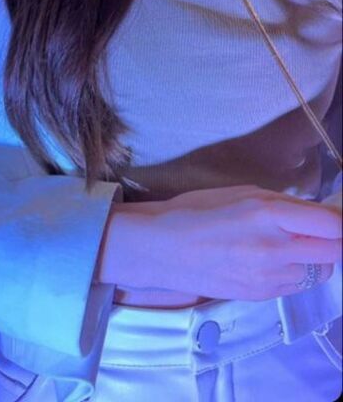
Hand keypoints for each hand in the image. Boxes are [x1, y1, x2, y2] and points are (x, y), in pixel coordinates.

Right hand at [151, 184, 341, 301]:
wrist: (163, 249)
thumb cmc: (198, 210)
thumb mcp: (242, 193)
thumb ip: (282, 204)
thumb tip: (314, 213)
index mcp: (268, 213)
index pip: (331, 224)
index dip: (338, 219)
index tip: (333, 215)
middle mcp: (274, 248)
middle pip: (334, 251)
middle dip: (334, 240)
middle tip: (320, 230)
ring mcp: (269, 277)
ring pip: (319, 271)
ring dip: (314, 257)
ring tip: (290, 245)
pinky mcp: (262, 296)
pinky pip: (297, 284)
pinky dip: (296, 271)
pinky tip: (272, 259)